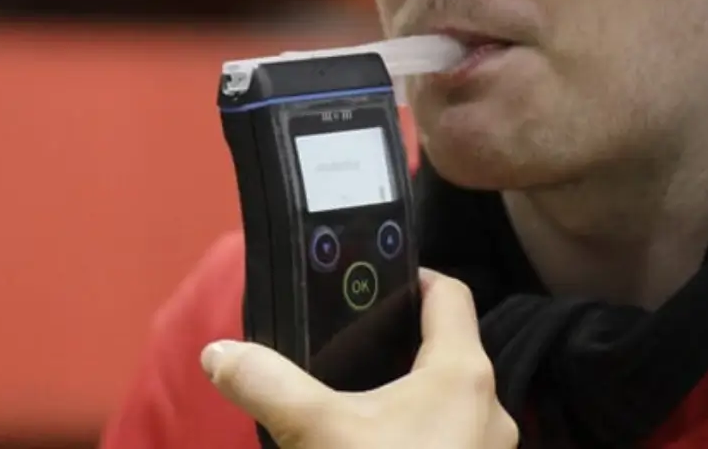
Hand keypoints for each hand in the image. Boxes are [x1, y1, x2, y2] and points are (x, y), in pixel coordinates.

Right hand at [200, 269, 516, 447]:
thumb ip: (265, 383)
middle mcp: (490, 409)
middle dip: (400, 347)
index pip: (449, 295)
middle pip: (448, 352)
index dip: (415, 276)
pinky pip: (448, 444)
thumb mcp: (314, 432)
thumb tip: (218, 353)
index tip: (378, 276)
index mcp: (461, 374)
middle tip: (349, 346)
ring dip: (407, 399)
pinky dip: (413, 438)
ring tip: (353, 405)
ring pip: (448, 406)